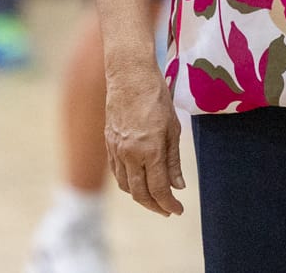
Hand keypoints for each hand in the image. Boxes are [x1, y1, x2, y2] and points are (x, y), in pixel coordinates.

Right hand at [104, 55, 184, 216]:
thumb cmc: (156, 97)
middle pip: (139, 193)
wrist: (129, 75)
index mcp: (149, 151)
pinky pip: (116, 172)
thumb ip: (173, 160)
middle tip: (167, 210)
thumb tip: (177, 186)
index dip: (169, 204)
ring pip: (125, 185)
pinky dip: (127, 182)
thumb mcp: (173, 128)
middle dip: (155, 206)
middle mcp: (129, 154)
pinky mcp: (108, 143)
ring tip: (154, 198)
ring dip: (140, 196)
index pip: (158, 189)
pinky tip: (137, 180)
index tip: (178, 210)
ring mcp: (116, 149)